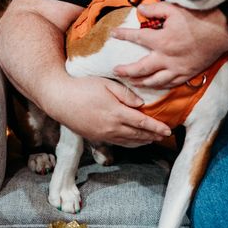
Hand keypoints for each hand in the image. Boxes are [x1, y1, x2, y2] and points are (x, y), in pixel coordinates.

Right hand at [54, 76, 171, 147]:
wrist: (59, 99)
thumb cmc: (83, 87)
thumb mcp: (106, 84)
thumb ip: (126, 95)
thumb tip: (141, 104)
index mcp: (116, 113)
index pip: (142, 122)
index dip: (156, 127)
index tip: (168, 129)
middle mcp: (111, 127)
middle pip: (138, 134)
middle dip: (153, 136)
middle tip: (164, 136)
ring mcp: (103, 134)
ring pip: (128, 141)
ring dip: (142, 141)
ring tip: (153, 139)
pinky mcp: (96, 137)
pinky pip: (118, 142)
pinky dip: (130, 143)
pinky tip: (134, 141)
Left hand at [111, 2, 227, 88]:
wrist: (222, 30)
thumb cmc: (199, 17)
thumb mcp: (174, 9)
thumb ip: (155, 9)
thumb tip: (139, 9)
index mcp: (162, 40)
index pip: (136, 38)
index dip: (123, 35)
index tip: (113, 34)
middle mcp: (167, 57)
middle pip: (140, 69)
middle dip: (126, 71)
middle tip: (115, 71)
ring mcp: (177, 68)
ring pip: (154, 81)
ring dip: (140, 83)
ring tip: (131, 82)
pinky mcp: (188, 73)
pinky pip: (171, 84)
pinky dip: (160, 86)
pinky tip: (154, 85)